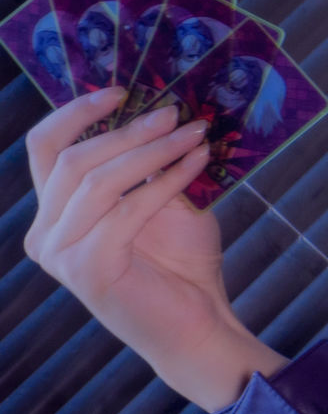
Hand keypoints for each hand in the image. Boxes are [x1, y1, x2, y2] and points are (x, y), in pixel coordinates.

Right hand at [24, 90, 275, 409]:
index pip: (45, 148)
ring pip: (98, 180)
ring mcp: (61, 255)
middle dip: (128, 129)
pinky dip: (167, 180)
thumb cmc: (180, 262)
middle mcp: (45, 234)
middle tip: (175, 112)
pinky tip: (197, 163)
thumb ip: (150, 162)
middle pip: (73, 160)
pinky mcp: (88, 269)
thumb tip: (164, 106)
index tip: (120, 90)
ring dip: (153, 150)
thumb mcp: (163, 198)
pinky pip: (128, 209)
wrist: (197, 323)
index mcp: (53, 214)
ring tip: (195, 133)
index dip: (76, 112)